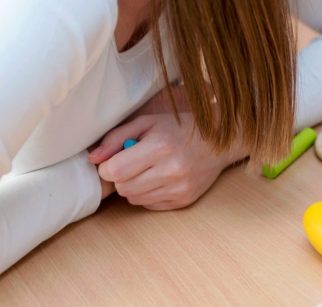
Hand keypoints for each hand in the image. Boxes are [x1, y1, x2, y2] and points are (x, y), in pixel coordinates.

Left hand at [89, 113, 245, 209]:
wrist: (222, 140)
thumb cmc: (180, 127)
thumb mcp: (148, 122)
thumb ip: (116, 137)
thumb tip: (93, 159)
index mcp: (161, 146)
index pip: (114, 171)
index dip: (108, 167)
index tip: (116, 159)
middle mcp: (172, 170)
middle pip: (122, 188)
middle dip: (121, 177)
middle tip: (133, 164)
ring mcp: (180, 188)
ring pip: (134, 199)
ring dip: (134, 186)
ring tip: (148, 170)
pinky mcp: (185, 200)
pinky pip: (150, 205)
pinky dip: (149, 194)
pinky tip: (161, 179)